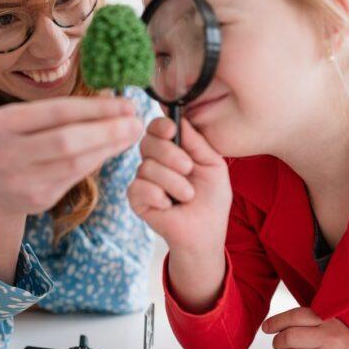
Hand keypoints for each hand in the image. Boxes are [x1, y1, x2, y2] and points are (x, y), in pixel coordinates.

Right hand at [0, 95, 143, 215]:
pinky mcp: (35, 199)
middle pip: (66, 140)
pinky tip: (112, 151)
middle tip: (136, 123)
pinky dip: (96, 162)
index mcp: (3, 122)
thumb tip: (117, 104)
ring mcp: (19, 179)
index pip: (57, 111)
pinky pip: (74, 178)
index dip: (96, 108)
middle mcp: (6, 151)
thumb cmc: (21, 145)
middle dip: (107, 130)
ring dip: (108, 148)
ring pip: (74, 162)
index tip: (127, 104)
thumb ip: (63, 113)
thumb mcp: (27, 123)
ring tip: (131, 136)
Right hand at [127, 116, 230, 254]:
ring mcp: (144, 180)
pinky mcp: (136, 199)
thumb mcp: (213, 164)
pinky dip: (157, 195)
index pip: (157, 128)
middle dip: (170, 154)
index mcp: (173, 150)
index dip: (161, 125)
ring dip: (173, 182)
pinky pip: (138, 187)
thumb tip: (179, 116)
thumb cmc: (212, 200)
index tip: (172, 130)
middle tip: (188, 169)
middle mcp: (155, 162)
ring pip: (147, 167)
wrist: (206, 232)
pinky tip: (168, 205)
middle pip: (148, 142)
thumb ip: (196, 141)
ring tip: (187, 196)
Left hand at [262, 307, 348, 348]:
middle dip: (277, 342)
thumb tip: (269, 325)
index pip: (296, 316)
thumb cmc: (338, 343)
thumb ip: (305, 320)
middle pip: (289, 338)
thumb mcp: (328, 324)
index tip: (266, 328)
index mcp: (329, 321)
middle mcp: (331, 339)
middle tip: (279, 345)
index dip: (276, 322)